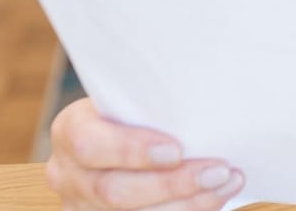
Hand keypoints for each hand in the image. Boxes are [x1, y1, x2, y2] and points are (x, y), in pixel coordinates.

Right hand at [45, 97, 245, 209]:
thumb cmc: (136, 108)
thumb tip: (203, 99)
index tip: (176, 150)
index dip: (131, 150)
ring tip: (227, 182)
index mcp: (71, 130)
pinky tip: (215, 197)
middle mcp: (68, 174)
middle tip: (218, 171)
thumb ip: (152, 101)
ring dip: (188, 204)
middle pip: (114, 191)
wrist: (122, 131)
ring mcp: (83, 206)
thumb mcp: (132, 95)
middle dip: (172, 184)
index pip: (90, 144)